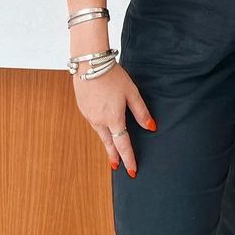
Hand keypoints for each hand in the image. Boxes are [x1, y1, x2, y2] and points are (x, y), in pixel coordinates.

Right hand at [72, 62, 155, 176]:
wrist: (89, 63)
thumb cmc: (113, 76)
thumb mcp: (131, 93)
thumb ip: (141, 112)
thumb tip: (151, 127)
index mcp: (113, 118)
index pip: (123, 144)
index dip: (129, 158)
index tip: (132, 171)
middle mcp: (99, 120)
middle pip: (109, 143)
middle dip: (114, 156)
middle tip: (118, 168)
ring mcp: (89, 115)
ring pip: (100, 134)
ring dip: (106, 144)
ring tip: (112, 153)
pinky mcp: (83, 108)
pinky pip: (93, 123)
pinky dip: (100, 130)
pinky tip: (103, 129)